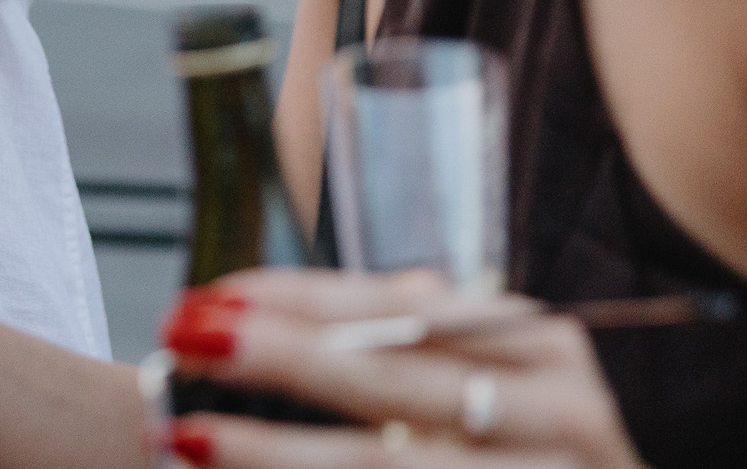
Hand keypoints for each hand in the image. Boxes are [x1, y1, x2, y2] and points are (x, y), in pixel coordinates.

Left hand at [161, 270, 643, 467]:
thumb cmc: (526, 449)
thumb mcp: (490, 379)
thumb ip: (413, 339)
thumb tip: (270, 306)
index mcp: (545, 349)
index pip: (404, 308)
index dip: (299, 299)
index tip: (207, 295)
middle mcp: (562, 414)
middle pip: (399, 381)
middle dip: (279, 358)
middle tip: (184, 338)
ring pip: (397, 465)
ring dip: (280, 455)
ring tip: (188, 437)